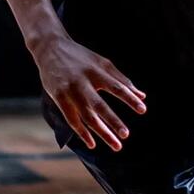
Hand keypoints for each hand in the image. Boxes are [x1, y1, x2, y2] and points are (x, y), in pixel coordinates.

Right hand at [33, 36, 145, 150]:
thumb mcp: (102, 63)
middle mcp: (83, 82)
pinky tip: (92, 144)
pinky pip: (72, 119)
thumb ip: (121, 79)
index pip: (116, 87)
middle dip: (114, 121)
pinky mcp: (59, 97)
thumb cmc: (80, 56)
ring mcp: (69, 91)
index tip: (142, 110)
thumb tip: (142, 96)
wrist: (50, 48)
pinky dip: (82, 133)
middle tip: (126, 135)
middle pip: (100, 106)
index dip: (129, 98)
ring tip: (116, 145)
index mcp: (96, 71)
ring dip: (102, 132)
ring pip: (87, 116)